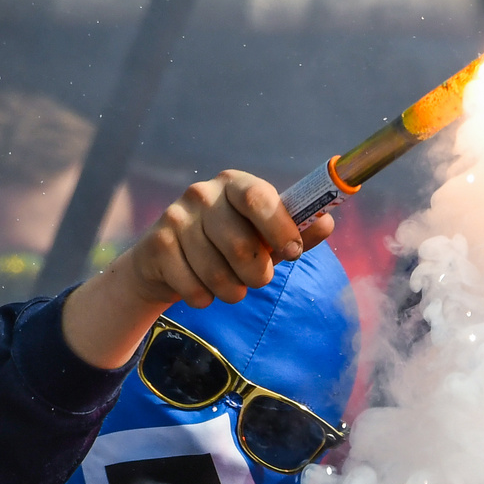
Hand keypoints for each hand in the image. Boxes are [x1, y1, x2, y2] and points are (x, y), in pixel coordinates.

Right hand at [63, 170, 333, 368]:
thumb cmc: (225, 246)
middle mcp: (202, 194)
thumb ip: (295, 232)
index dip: (280, 229)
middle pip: (242, 245)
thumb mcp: (264, 238)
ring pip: (218, 275)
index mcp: (234, 184)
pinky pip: (194, 289)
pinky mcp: (157, 247)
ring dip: (232, 291)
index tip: (293, 253)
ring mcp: (175, 218)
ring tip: (229, 286)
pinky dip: (204, 299)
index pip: (259, 198)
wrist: (164, 263)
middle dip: (257, 275)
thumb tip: (326, 223)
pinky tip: (200, 288)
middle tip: (257, 279)